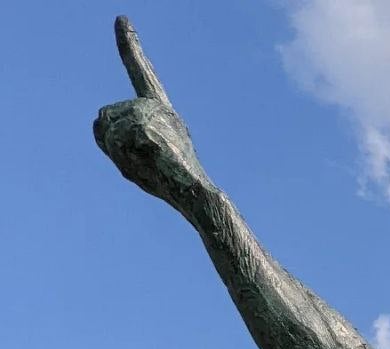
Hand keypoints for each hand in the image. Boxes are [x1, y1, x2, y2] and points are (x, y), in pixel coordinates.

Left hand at [93, 18, 207, 207]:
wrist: (195, 194)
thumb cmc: (169, 180)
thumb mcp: (139, 154)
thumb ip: (116, 136)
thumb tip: (100, 121)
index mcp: (158, 108)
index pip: (140, 72)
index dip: (129, 46)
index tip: (121, 19)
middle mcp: (155, 106)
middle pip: (106, 114)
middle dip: (112, 140)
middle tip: (142, 160)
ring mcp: (150, 114)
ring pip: (106, 128)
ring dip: (116, 151)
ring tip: (146, 164)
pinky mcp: (145, 125)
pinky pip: (114, 140)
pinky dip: (123, 156)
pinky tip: (147, 163)